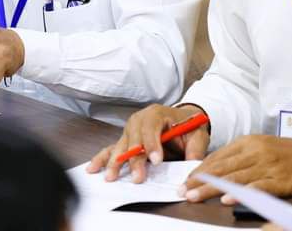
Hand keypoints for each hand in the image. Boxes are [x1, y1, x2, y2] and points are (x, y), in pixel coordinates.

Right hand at [85, 104, 209, 183]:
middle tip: (138, 177)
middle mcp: (139, 119)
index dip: (152, 144)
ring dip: (115, 161)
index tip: (157, 161)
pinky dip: (102, 158)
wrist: (183, 120)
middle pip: (134, 138)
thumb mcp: (197, 135)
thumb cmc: (189, 127)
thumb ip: (195, 149)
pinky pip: (112, 148)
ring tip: (110, 177)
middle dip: (134, 159)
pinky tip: (93, 168)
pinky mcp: (125, 140)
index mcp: (157, 113)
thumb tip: (192, 163)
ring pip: (121, 145)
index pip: (152, 127)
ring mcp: (130, 130)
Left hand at [181, 135, 291, 202]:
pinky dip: (241, 193)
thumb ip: (241, 156)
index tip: (185, 179)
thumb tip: (217, 168)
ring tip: (195, 196)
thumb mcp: (262, 147)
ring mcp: (267, 166)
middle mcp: (255, 152)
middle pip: (221, 167)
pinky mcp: (279, 181)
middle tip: (182, 190)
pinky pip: (257, 188)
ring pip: (234, 178)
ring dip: (212, 188)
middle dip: (199, 180)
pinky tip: (227, 199)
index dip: (200, 169)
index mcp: (249, 142)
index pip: (218, 156)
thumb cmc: (290, 153)